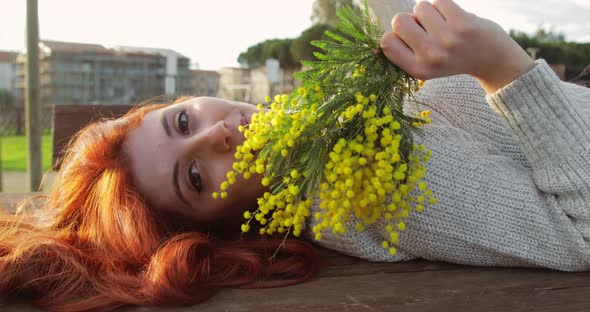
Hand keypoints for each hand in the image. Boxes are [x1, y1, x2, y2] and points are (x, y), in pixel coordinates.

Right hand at [380, 0, 534, 93]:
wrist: (491, 59)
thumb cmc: (451, 58)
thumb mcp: (425, 66)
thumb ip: (403, 54)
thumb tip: (374, 45)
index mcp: (417, 70)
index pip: (386, 42)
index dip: (395, 34)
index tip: (410, 38)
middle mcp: (431, 57)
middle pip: (399, 20)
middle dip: (410, 19)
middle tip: (427, 29)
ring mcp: (447, 40)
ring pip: (419, 7)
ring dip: (429, 11)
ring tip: (443, 24)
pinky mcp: (462, 23)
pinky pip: (438, 0)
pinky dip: (443, 5)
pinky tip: (454, 18)